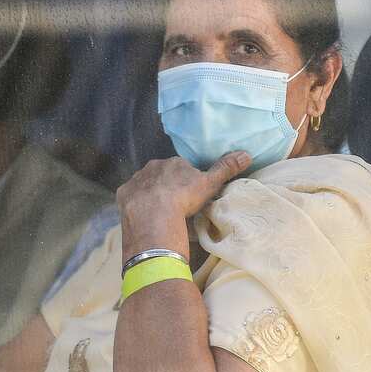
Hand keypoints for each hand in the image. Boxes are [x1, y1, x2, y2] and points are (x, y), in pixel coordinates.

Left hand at [117, 152, 251, 222]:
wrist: (155, 217)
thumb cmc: (184, 199)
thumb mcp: (210, 184)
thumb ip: (226, 168)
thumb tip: (247, 154)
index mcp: (173, 162)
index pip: (181, 170)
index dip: (186, 183)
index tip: (190, 197)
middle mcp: (153, 167)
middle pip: (162, 176)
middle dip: (168, 187)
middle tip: (176, 206)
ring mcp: (136, 181)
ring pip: (146, 186)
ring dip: (152, 195)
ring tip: (160, 214)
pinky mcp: (124, 195)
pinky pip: (132, 197)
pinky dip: (137, 204)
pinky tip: (144, 216)